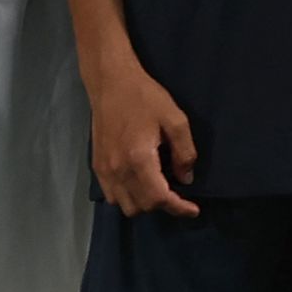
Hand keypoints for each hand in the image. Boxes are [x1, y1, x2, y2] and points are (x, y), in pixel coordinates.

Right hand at [87, 56, 199, 217]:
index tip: (193, 209)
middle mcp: (118, 169)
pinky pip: (111, 195)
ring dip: (143, 203)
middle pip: (142, 206)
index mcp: (139, 159)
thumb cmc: (145, 97)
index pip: (159, 198)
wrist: (110, 82)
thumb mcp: (176, 120)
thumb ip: (184, 153)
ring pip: (124, 205)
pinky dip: (127, 196)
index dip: (179, 208)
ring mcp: (104, 169)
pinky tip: (138, 183)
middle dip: (163, 204)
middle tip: (176, 192)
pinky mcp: (97, 165)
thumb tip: (185, 179)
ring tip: (156, 188)